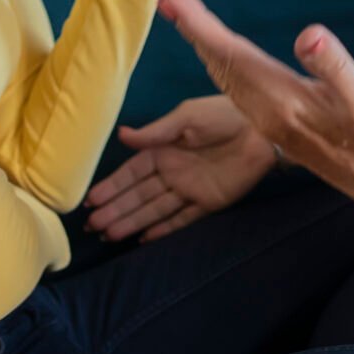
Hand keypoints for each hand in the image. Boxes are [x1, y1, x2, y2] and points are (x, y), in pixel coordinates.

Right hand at [85, 95, 276, 241]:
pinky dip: (164, 229)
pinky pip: (183, 219)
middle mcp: (173, 173)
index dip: (112, 186)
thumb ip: (155, 132)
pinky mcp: (209, 202)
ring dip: (132, 221)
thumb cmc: (223, 115)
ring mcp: (190, 190)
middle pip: (138, 195)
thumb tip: (121, 136)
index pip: (132, 173)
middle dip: (115, 209)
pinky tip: (144, 239)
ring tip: (109, 235)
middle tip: (92, 225)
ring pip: (155, 209)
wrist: (262, 128)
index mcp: (164, 150)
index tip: (91, 200)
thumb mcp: (186, 117)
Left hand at [155, 0, 353, 211]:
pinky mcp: (275, 125)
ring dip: (203, 45)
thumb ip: (333, 65)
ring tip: (183, 17)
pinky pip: (236, 87)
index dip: (200, 27)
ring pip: (224, 77)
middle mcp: (265, 112)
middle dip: (192, 30)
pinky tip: (220, 55)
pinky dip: (221, 63)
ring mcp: (267, 121)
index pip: (232, 55)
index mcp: (281, 101)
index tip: (173, 0)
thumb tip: (309, 35)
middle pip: (219, 64)